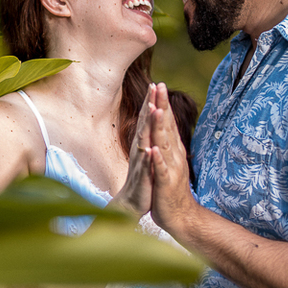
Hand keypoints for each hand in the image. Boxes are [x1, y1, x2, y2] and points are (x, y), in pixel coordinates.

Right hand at [112, 83, 156, 216]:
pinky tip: (150, 149)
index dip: (151, 102)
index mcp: (143, 144)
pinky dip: (147, 158)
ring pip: (144, 141)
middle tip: (153, 86)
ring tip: (152, 109)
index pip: (147, 120)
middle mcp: (140, 150)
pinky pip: (145, 167)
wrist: (132, 205)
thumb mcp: (146, 156)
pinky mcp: (143, 179)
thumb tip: (148, 121)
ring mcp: (140, 164)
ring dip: (148, 126)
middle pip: (144, 124)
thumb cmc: (141, 179)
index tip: (155, 83)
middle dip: (149, 105)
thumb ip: (146, 138)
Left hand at [147, 83, 197, 235]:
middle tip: (160, 85)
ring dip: (161, 127)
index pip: (167, 122)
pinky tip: (153, 149)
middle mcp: (174, 156)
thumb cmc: (168, 188)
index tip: (158, 84)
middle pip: (167, 127)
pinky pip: (160, 170)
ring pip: (165, 144)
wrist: (179, 216)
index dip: (162, 103)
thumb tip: (163, 128)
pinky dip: (157, 160)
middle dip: (163, 106)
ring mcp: (170, 169)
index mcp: (172, 150)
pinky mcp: (165, 184)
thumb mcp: (166, 163)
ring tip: (157, 110)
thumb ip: (166, 145)